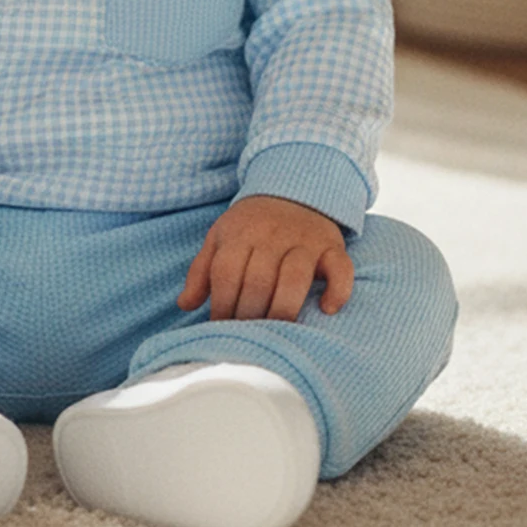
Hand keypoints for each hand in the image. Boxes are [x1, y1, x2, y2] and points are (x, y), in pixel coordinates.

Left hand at [178, 194, 353, 320]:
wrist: (293, 189)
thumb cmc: (251, 225)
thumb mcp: (220, 237)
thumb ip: (202, 270)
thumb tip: (185, 305)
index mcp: (240, 233)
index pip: (227, 275)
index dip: (221, 306)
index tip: (221, 329)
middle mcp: (272, 235)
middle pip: (259, 282)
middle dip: (250, 315)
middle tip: (248, 336)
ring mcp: (305, 240)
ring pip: (295, 279)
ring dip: (283, 310)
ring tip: (276, 331)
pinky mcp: (332, 246)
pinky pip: (340, 269)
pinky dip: (337, 290)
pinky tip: (326, 309)